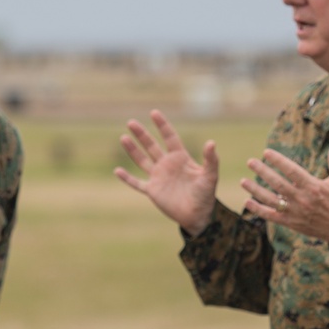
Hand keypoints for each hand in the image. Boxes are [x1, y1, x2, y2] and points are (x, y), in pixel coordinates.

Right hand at [115, 109, 218, 234]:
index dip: (162, 125)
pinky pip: (137, 183)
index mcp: (180, 158)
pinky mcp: (153, 191)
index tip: (154, 113)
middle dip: (142, 134)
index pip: (170, 137)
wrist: (198, 216)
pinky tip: (117, 171)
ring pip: (142, 160)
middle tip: (131, 122)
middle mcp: (167, 165)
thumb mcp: (210, 176)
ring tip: (123, 137)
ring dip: (132, 150)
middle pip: (151, 145)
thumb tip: (211, 142)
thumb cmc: (206, 195)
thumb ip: (211, 159)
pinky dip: (127, 178)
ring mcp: (158, 177)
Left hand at [240, 142, 328, 247]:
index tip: (266, 152)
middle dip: (263, 172)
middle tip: (250, 161)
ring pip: (271, 200)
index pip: (292, 171)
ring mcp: (294, 212)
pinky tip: (247, 201)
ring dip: (255, 190)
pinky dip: (258, 209)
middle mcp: (302, 199)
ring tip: (243, 181)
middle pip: (278, 184)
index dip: (279, 161)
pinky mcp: (290, 222)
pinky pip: (271, 216)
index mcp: (313, 187)